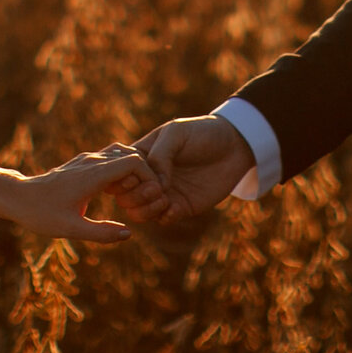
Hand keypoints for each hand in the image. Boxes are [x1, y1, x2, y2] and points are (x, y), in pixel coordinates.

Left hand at [0, 144, 150, 241]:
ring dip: (132, 171)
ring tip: (131, 196)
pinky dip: (120, 171)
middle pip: (132, 154)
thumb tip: (129, 233)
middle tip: (144, 198)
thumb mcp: (71, 229)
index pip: (134, 162)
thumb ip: (101, 233)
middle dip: (144, 174)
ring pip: (121, 154)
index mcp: (93, 174)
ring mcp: (86, 160)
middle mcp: (92, 161)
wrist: (17, 197)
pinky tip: (116, 193)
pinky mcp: (81, 163)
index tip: (150, 197)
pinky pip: (109, 159)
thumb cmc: (41, 214)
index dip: (149, 177)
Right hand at [123, 115, 256, 223]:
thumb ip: (160, 155)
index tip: (136, 175)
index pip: (117, 173)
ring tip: (164, 199)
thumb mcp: (176, 134)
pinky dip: (164, 217)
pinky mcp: (181, 207)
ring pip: (139, 213)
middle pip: (124, 197)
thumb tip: (154, 184)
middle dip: (134, 197)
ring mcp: (163, 194)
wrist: (234, 145)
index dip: (121, 178)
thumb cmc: (202, 133)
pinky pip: (163, 220)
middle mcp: (148, 177)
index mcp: (141, 157)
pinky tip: (174, 208)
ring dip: (146, 210)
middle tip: (155, 189)